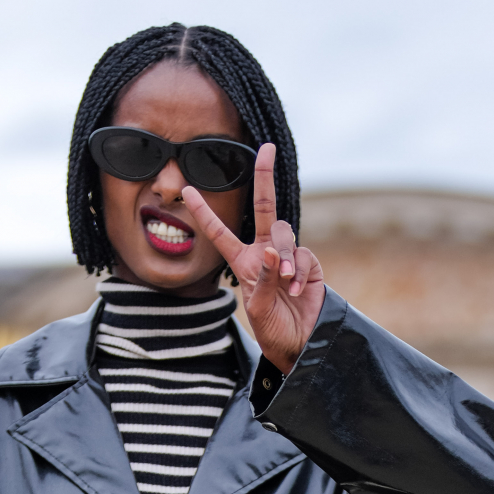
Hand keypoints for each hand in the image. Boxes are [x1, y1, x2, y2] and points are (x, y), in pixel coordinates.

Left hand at [179, 144, 325, 374]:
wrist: (301, 345)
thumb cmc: (272, 331)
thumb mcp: (258, 309)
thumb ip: (263, 277)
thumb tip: (271, 249)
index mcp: (242, 262)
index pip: (219, 232)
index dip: (203, 212)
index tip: (186, 189)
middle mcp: (263, 253)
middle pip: (262, 208)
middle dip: (264, 177)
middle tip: (266, 149)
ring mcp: (287, 256)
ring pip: (284, 234)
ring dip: (284, 256)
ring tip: (285, 284)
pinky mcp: (308, 264)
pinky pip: (303, 255)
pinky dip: (299, 271)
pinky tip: (296, 291)